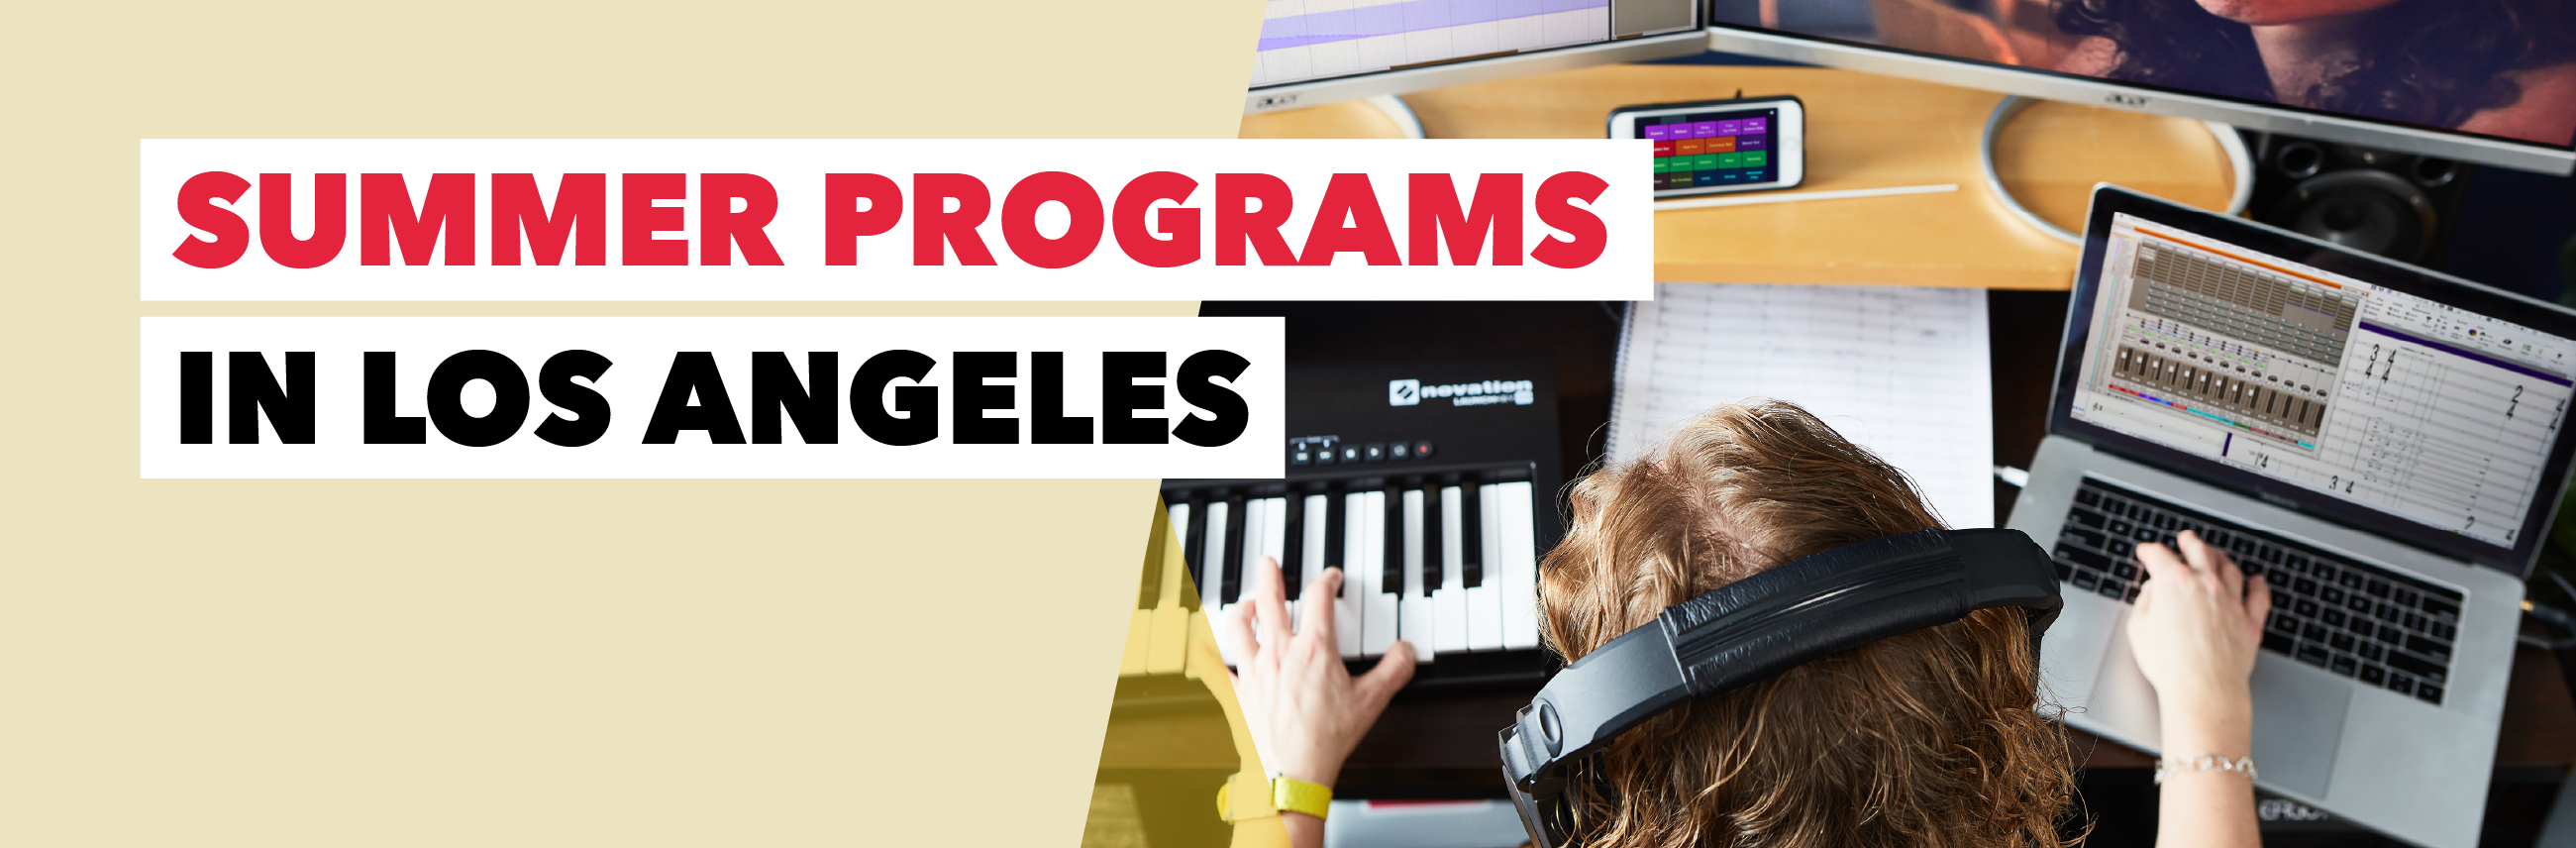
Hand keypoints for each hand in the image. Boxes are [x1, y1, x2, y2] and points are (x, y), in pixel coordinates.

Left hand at [1217, 556, 1415, 790]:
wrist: (1294, 772)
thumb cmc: (1327, 739)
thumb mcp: (1371, 702)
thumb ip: (1393, 670)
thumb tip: (1405, 651)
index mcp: (1314, 648)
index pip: (1318, 598)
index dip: (1326, 580)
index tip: (1330, 578)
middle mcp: (1280, 652)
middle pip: (1271, 600)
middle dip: (1270, 576)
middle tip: (1268, 562)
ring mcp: (1254, 670)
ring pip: (1239, 626)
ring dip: (1243, 609)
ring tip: (1248, 602)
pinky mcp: (1237, 692)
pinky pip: (1215, 667)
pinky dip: (1207, 655)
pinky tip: (1201, 648)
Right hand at [2127, 530, 2270, 741]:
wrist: (2204, 689)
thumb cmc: (2169, 664)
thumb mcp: (2138, 628)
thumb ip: (2146, 603)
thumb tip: (2153, 593)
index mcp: (2175, 583)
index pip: (2160, 556)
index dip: (2150, 552)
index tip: (2146, 553)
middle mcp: (2206, 585)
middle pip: (2200, 552)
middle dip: (2190, 541)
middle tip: (2186, 538)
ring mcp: (2232, 601)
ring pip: (2230, 568)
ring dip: (2221, 558)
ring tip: (2216, 555)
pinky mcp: (2250, 622)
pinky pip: (2259, 596)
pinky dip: (2258, 585)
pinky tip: (2257, 581)